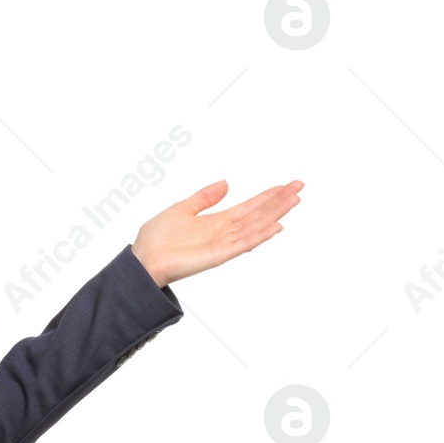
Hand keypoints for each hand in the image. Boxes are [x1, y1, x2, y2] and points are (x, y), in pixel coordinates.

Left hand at [131, 179, 301, 286]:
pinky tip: (276, 226)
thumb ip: (205, 197)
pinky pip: (243, 243)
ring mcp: (224, 244)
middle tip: (299, 187)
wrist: (143, 259)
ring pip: (256, 226)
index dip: (268, 195)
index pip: (250, 206)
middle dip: (279, 201)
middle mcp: (225, 232)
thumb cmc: (157, 238)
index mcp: (217, 221)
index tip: (286, 185)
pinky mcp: (218, 255)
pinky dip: (260, 235)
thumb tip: (226, 183)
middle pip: (258, 214)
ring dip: (276, 213)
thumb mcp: (183, 208)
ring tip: (294, 201)